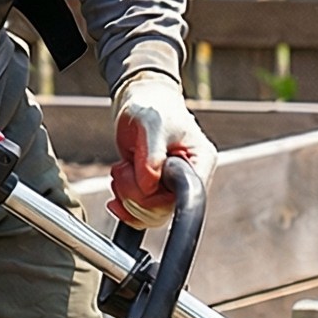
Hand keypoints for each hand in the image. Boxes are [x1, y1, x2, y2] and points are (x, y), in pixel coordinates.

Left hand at [109, 69, 217, 226]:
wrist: (141, 102)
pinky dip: (124, 206)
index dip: (159, 197)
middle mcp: (190, 177)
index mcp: (200, 161)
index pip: (187, 197)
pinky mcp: (156, 190)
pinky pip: (142, 213)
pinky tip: (117, 190)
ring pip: (151, 215)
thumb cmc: (152, 106)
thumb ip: (152, 156)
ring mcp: (172, 186)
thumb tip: (149, 186)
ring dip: (127, 198)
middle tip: (123, 171)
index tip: (140, 180)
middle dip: (136, 196)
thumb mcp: (152, 123)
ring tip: (120, 171)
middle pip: (165, 210)